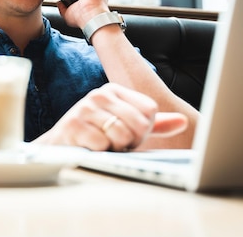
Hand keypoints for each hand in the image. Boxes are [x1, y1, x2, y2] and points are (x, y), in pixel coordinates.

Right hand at [34, 83, 187, 150]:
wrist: (59, 148)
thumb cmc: (95, 137)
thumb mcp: (125, 127)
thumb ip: (154, 124)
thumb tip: (183, 120)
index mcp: (114, 90)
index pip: (150, 110)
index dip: (142, 130)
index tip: (125, 133)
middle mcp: (100, 94)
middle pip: (139, 123)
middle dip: (129, 140)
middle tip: (112, 142)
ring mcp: (85, 108)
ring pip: (122, 134)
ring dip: (114, 147)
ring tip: (100, 144)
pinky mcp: (74, 124)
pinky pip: (104, 144)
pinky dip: (99, 152)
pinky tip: (88, 148)